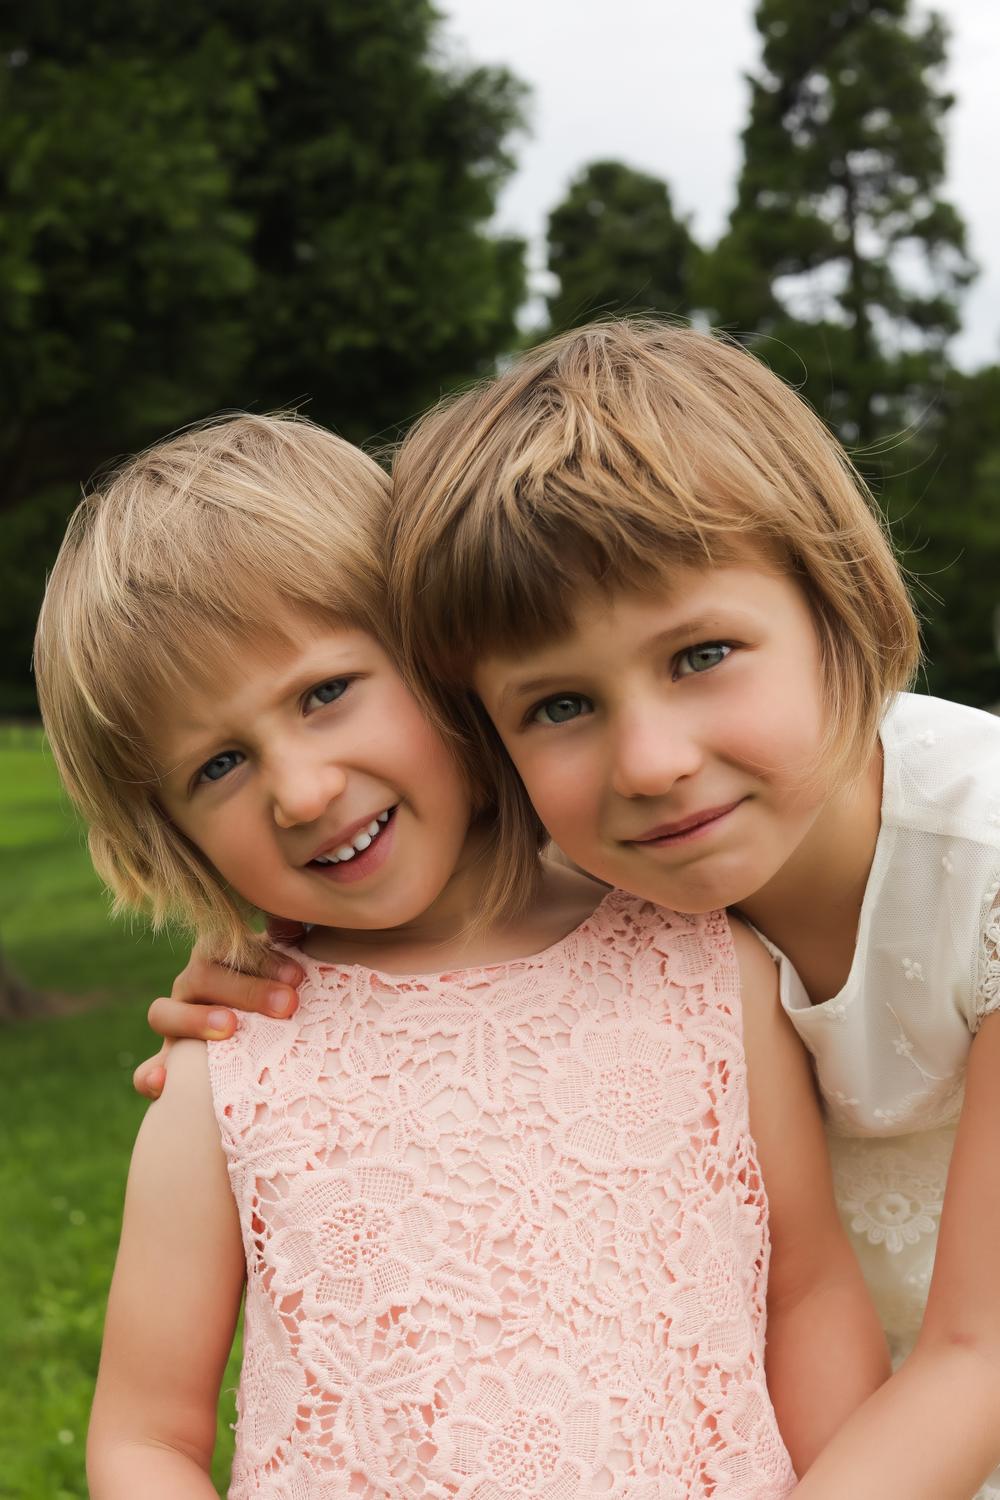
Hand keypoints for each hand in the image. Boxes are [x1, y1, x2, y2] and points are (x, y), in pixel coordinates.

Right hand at [133, 936, 304, 1099]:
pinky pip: (146, 1069)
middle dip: (246, 990)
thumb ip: (287, 938)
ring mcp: (174, 1022)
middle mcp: (190, 984)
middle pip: (202, 976)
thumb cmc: (278, 991)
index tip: (298, 977)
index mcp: (217, 954)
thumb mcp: (284, 961)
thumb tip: (294, 920)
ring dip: (195, 1019)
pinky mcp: (167, 1062)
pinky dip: (151, 1075)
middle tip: (285, 1004)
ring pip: (163, 1013)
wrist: (260, 1033)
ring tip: (231, 1027)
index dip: (264, 960)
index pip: (232, 946)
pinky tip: (165, 1081)